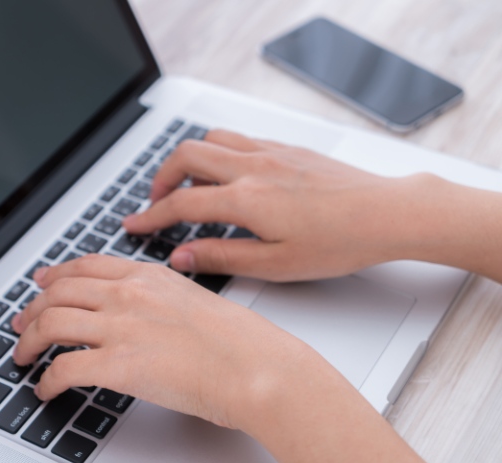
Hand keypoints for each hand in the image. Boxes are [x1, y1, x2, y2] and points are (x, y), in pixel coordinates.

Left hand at [10, 255, 442, 462]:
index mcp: (149, 276)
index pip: (88, 266)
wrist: (259, 368)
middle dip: (32, 309)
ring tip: (22, 357)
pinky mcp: (119, 364)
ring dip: (29, 342)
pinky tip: (46, 388)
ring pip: (51, 324)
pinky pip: (64, 368)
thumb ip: (162, 299)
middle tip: (21, 323)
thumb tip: (144, 314)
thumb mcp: (197, 301)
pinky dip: (47, 379)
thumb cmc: (242, 342)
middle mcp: (129, 295)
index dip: (57, 275)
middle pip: (59, 292)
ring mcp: (122, 327)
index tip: (44, 282)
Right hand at [123, 130, 427, 280]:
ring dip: (188, 160)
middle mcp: (253, 167)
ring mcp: (270, 152)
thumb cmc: (340, 242)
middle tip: (156, 203)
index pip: (180, 204)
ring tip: (188, 187)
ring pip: (210, 139)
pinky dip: (218, 153)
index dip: (150, 217)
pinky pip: (238, 138)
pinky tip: (227, 176)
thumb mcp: (276, 265)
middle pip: (185, 156)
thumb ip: (221, 257)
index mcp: (246, 199)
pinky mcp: (286, 147)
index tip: (134, 225)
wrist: (387, 212)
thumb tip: (181, 258)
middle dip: (160, 178)